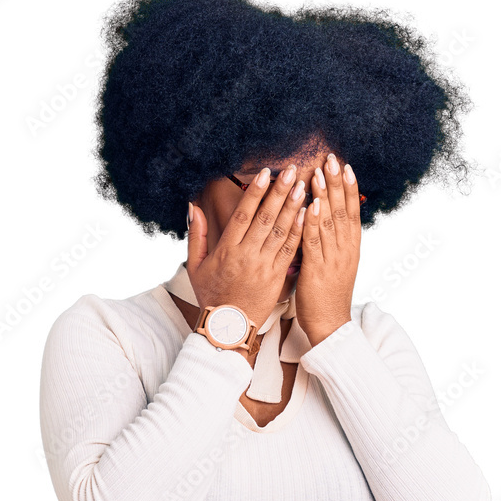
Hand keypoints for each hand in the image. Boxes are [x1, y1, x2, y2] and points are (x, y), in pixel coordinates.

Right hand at [186, 166, 305, 332]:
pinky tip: (307, 215)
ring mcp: (264, 267)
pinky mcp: (277, 278)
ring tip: (303, 186)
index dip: (255, 192)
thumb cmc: (211, 297)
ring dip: (293, 208)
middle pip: (265, 218)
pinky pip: (290, 251)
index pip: (243, 215)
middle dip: (279, 193)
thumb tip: (193, 207)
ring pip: (280, 232)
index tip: (264, 173)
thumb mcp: (195, 267)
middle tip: (291, 170)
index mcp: (227, 250)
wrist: (229, 329)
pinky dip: (299, 232)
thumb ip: (196, 235)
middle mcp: (246, 256)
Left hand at [294, 154, 361, 346]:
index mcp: (351, 248)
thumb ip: (333, 243)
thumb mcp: (336, 265)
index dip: (350, 188)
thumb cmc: (328, 297)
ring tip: (320, 173)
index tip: (346, 166)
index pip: (352, 212)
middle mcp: (345, 250)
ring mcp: (333, 259)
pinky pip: (315, 242)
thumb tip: (327, 221)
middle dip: (337, 183)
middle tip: (332, 159)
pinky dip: (313, 222)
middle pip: (343, 211)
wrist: (330, 326)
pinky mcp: (318, 270)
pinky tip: (311, 205)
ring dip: (325, 196)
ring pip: (330, 222)